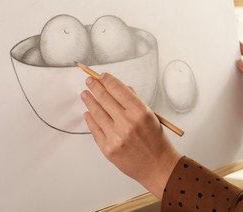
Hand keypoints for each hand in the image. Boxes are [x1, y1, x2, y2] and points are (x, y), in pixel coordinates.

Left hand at [81, 73, 180, 198]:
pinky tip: (88, 113)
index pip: (118, 89)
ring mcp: (116, 136)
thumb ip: (134, 101)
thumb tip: (117, 88)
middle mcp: (127, 123)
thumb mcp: (151, 116)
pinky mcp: (108, 148)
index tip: (102, 76)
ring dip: (89, 101)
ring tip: (85, 94)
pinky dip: (90, 119)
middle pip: (105, 99)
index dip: (107, 80)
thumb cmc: (156, 141)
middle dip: (95, 87)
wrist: (158, 167)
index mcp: (140, 112)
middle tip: (89, 82)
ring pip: (97, 113)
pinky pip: (95, 130)